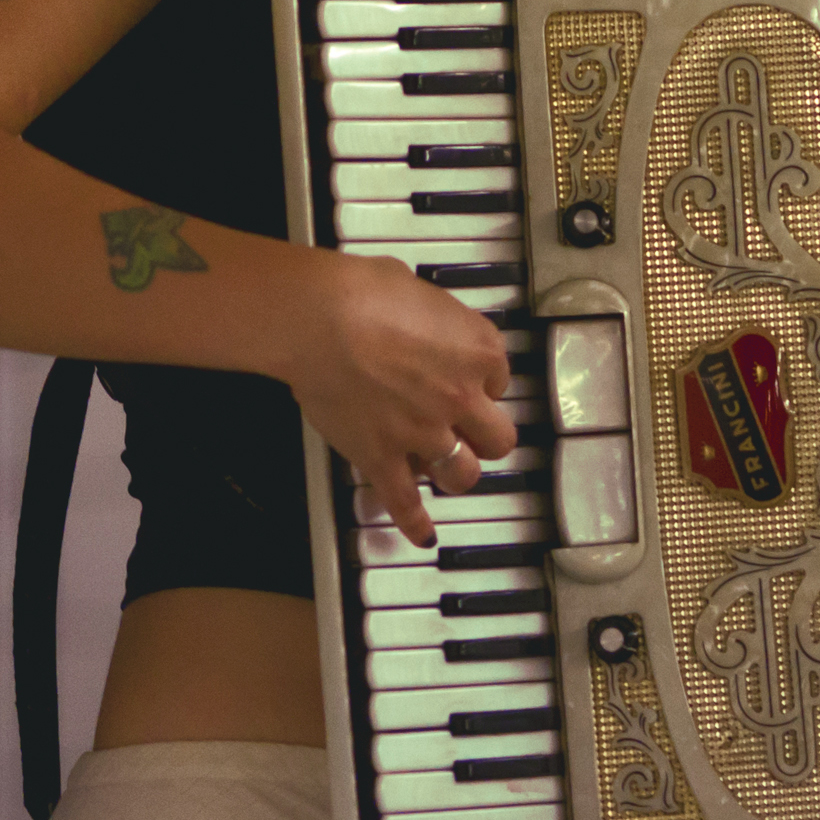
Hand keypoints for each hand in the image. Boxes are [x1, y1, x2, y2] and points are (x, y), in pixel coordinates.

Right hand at [270, 252, 515, 544]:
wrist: (319, 321)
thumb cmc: (361, 292)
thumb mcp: (414, 286)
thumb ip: (428, 313)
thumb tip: (418, 311)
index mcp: (477, 351)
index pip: (499, 378)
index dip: (481, 382)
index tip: (467, 381)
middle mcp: (461, 397)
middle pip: (498, 438)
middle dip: (485, 437)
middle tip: (471, 434)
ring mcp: (424, 433)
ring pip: (463, 475)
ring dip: (458, 475)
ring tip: (449, 473)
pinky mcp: (383, 458)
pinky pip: (405, 503)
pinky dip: (414, 523)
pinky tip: (422, 534)